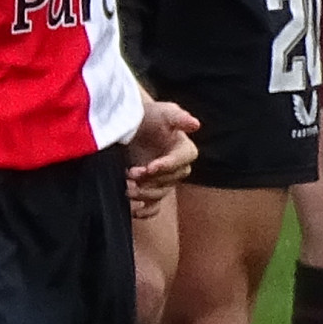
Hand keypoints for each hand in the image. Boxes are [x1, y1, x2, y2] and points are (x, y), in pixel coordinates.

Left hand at [123, 98, 198, 215]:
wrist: (132, 123)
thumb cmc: (151, 116)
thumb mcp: (164, 112)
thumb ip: (179, 117)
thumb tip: (195, 124)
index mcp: (185, 150)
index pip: (180, 161)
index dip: (166, 166)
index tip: (150, 167)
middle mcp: (177, 168)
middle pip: (169, 181)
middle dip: (150, 179)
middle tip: (131, 173)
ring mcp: (163, 180)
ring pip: (159, 194)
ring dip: (143, 194)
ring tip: (127, 187)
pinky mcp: (149, 188)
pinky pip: (153, 207)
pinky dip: (145, 211)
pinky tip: (134, 210)